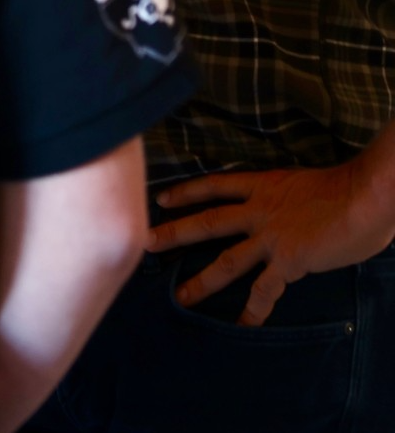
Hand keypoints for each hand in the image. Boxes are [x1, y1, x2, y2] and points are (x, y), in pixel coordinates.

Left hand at [148, 160, 394, 325]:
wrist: (364, 197)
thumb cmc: (346, 187)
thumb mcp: (302, 183)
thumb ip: (287, 198)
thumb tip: (288, 211)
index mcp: (262, 187)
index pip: (214, 186)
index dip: (187, 191)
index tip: (163, 197)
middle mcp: (259, 211)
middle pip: (207, 222)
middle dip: (174, 233)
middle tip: (145, 242)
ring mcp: (271, 237)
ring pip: (227, 261)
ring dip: (202, 281)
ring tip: (180, 297)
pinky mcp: (289, 261)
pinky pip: (266, 290)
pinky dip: (254, 309)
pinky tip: (243, 325)